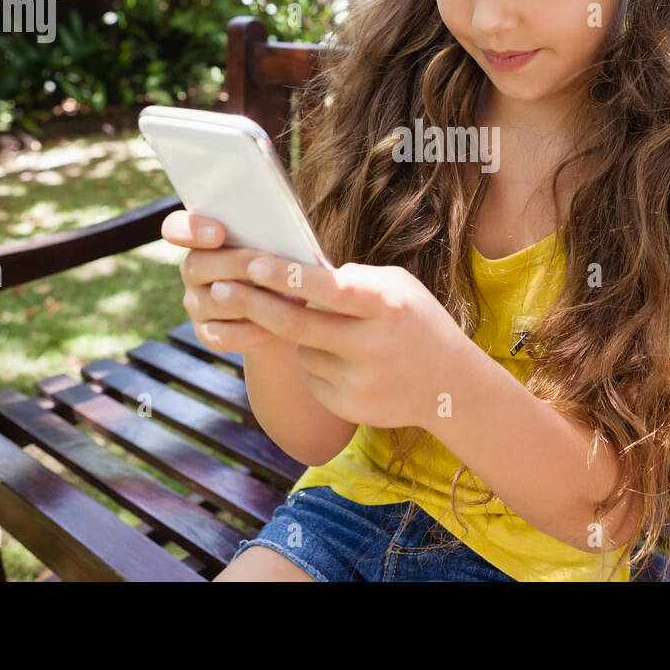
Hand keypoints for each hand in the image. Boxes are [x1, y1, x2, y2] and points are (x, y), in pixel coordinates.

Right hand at [161, 210, 302, 357]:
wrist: (287, 311)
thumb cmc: (283, 266)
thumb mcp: (278, 245)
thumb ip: (269, 235)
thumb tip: (282, 233)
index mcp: (203, 237)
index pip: (176, 228)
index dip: (191, 229)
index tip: (218, 233)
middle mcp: (193, 269)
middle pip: (198, 265)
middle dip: (237, 264)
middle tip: (271, 266)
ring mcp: (196, 303)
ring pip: (213, 301)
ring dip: (250, 300)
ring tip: (286, 297)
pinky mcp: (207, 333)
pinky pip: (223, 335)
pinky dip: (251, 332)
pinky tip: (274, 328)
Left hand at [202, 250, 471, 429]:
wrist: (450, 387)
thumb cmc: (417, 322)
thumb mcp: (397, 288)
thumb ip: (351, 279)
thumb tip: (295, 273)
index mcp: (385, 305)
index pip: (327, 287)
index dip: (286, 276)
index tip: (252, 263)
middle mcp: (372, 344)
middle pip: (296, 323)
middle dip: (252, 304)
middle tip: (219, 289)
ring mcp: (358, 381)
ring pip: (302, 350)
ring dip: (302, 336)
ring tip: (342, 335)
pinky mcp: (348, 407)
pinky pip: (312, 376)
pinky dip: (319, 363)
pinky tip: (351, 364)